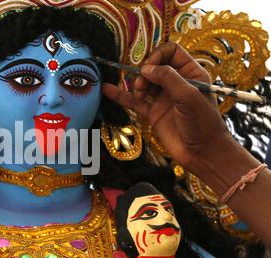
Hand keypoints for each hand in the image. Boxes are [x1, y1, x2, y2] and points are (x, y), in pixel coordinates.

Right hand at [103, 41, 232, 169]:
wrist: (201, 152)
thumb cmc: (202, 122)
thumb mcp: (189, 95)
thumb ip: (168, 78)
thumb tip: (146, 68)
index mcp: (191, 73)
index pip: (171, 52)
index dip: (157, 56)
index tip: (149, 68)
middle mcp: (176, 82)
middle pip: (154, 66)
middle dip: (144, 72)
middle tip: (142, 85)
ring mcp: (163, 97)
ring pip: (143, 81)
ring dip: (136, 84)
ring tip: (139, 95)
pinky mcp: (152, 112)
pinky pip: (133, 100)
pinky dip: (120, 95)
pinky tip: (107, 89)